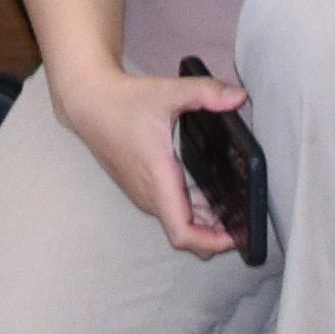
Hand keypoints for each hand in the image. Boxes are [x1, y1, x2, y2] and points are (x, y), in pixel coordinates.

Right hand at [51, 57, 250, 262]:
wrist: (89, 103)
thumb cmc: (123, 101)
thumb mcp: (169, 91)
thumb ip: (207, 92)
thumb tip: (240, 96)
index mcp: (158, 178)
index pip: (182, 232)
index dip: (211, 242)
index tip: (236, 236)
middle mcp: (149, 193)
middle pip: (186, 232)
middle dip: (216, 233)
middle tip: (246, 220)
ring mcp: (143, 193)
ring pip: (178, 221)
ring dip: (205, 221)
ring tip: (234, 209)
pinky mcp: (141, 188)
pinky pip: (170, 209)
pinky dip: (192, 209)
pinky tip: (210, 194)